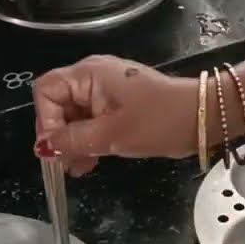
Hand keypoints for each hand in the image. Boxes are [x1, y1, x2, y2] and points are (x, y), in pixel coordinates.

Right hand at [32, 55, 196, 175]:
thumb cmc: (158, 121)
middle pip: (58, 103)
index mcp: (89, 74)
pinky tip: (89, 163)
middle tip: (65, 164)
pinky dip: (88, 140)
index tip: (56, 148)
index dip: (46, 120)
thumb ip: (73, 140)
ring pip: (75, 116)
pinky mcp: (118, 105)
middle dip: (59, 135)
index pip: (46, 90)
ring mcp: (106, 91)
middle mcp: (93, 77)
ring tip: (78, 169)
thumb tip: (43, 148)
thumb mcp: (112, 135)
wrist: (201, 118)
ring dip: (73, 142)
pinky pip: (92, 121)